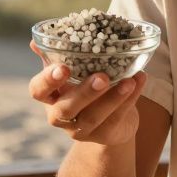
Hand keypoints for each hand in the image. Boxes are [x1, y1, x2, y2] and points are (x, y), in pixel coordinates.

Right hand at [28, 41, 146, 145]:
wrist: (110, 122)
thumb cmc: (86, 88)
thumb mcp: (73, 72)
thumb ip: (60, 55)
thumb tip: (36, 40)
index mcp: (49, 96)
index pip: (38, 91)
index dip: (48, 80)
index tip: (63, 68)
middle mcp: (60, 116)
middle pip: (66, 108)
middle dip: (84, 93)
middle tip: (102, 77)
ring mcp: (81, 130)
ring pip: (95, 116)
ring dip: (114, 97)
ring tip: (129, 80)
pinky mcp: (105, 136)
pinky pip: (118, 118)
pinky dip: (131, 98)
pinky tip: (140, 80)